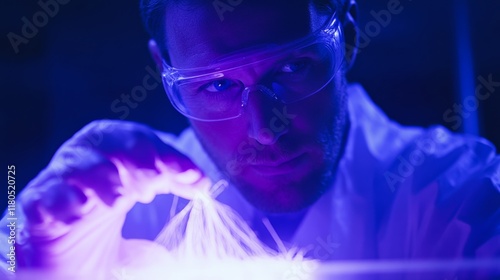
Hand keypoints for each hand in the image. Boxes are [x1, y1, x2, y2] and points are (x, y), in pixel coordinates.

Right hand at [17, 120, 209, 276]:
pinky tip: (78, 216)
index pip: (138, 138)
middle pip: (106, 138)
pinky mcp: (37, 207)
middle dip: (135, 156)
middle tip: (154, 180)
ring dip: (100, 177)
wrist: (63, 255)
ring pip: (75, 164)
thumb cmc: (105, 216)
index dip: (165, 153)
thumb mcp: (143, 194)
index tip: (192, 175)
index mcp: (111, 150)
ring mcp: (58, 180)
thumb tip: (204, 181)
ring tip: (116, 200)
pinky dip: (61, 203)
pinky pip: (44, 197)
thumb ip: (172, 183)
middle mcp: (85, 157)